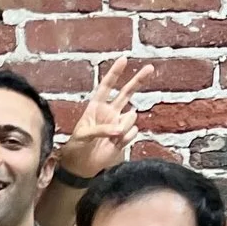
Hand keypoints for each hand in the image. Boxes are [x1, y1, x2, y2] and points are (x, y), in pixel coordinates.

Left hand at [57, 56, 149, 181]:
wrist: (81, 166)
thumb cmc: (76, 147)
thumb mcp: (83, 135)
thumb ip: (100, 129)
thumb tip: (119, 129)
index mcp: (96, 107)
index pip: (107, 86)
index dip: (115, 73)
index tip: (124, 59)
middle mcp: (110, 112)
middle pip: (126, 93)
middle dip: (138, 80)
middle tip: (150, 68)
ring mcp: (118, 124)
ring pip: (130, 117)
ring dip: (122, 127)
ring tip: (110, 138)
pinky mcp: (124, 137)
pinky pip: (132, 132)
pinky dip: (125, 138)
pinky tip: (114, 144)